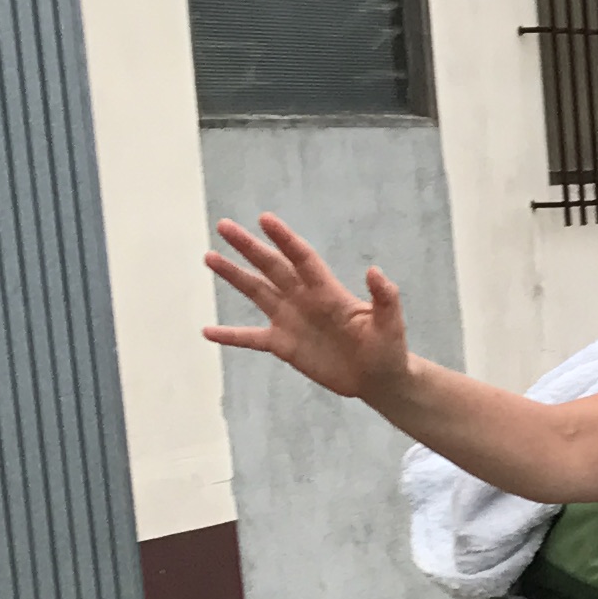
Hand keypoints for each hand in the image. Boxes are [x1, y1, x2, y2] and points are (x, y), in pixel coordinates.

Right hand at [202, 214, 413, 406]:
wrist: (379, 379)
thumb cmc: (388, 349)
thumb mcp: (390, 324)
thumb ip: (384, 298)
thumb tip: (375, 271)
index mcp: (328, 291)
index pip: (302, 258)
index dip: (285, 239)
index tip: (265, 219)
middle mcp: (304, 299)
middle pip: (272, 267)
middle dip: (248, 247)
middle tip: (224, 226)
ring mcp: (291, 320)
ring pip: (256, 292)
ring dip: (233, 276)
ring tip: (210, 257)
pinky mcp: (284, 345)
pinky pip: (251, 338)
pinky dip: (230, 336)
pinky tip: (208, 331)